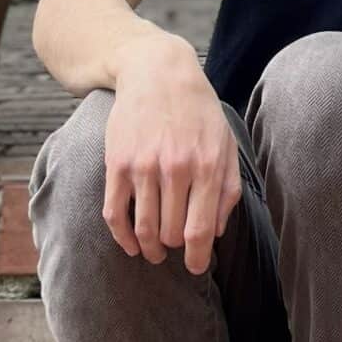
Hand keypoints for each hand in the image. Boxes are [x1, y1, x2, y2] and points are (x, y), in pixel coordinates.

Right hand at [102, 32, 240, 273]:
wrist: (157, 73)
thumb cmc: (198, 112)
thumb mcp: (225, 143)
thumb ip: (227, 189)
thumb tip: (215, 234)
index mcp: (208, 165)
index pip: (201, 230)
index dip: (198, 258)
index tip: (196, 268)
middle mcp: (176, 168)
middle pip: (171, 233)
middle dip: (174, 249)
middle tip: (174, 251)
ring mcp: (144, 167)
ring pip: (143, 228)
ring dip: (149, 248)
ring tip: (154, 253)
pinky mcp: (117, 164)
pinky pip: (115, 214)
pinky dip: (122, 237)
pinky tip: (130, 245)